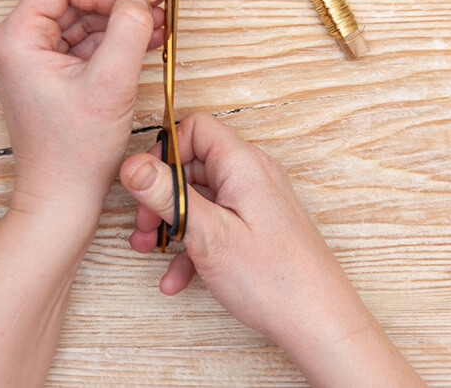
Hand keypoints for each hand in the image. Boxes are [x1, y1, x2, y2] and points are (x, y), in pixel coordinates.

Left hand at [0, 0, 162, 219]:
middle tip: (154, 9)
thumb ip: (128, 31)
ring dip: (119, 22)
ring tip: (155, 28)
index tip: (136, 3)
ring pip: (82, 20)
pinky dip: (113, 42)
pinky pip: (84, 44)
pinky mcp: (51, 75)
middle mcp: (18, 44)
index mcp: (17, 38)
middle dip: (116, 4)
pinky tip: (143, 45)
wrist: (62, 198)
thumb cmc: (73, 152)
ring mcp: (34, 60)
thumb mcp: (110, 84)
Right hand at [119, 112, 423, 386]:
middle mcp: (252, 175)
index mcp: (243, 164)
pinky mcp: (256, 227)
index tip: (146, 184)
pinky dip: (194, 245)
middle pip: (193, 165)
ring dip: (172, 223)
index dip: (165, 151)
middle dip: (161, 196)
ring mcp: (255, 202)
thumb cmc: (272, 279)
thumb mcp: (207, 233)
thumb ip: (166, 195)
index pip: (196, 128)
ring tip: (151, 250)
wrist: (319, 322)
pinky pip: (216, 223)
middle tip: (144, 226)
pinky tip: (177, 277)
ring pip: (201, 198)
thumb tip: (131, 164)